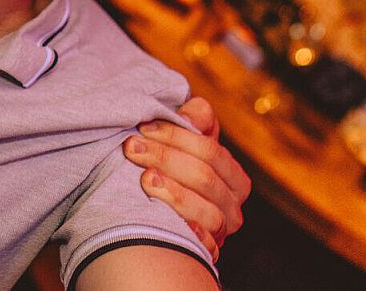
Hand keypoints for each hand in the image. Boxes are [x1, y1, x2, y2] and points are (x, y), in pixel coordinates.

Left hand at [124, 97, 249, 258]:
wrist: (154, 215)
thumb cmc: (169, 168)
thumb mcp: (180, 141)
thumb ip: (193, 120)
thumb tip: (196, 112)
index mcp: (233, 176)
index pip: (210, 151)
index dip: (176, 136)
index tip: (143, 129)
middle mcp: (233, 206)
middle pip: (205, 178)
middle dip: (166, 159)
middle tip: (132, 149)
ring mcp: (221, 231)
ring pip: (208, 212)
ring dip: (175, 195)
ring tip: (145, 180)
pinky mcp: (207, 253)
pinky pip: (206, 246)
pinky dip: (191, 233)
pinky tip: (166, 221)